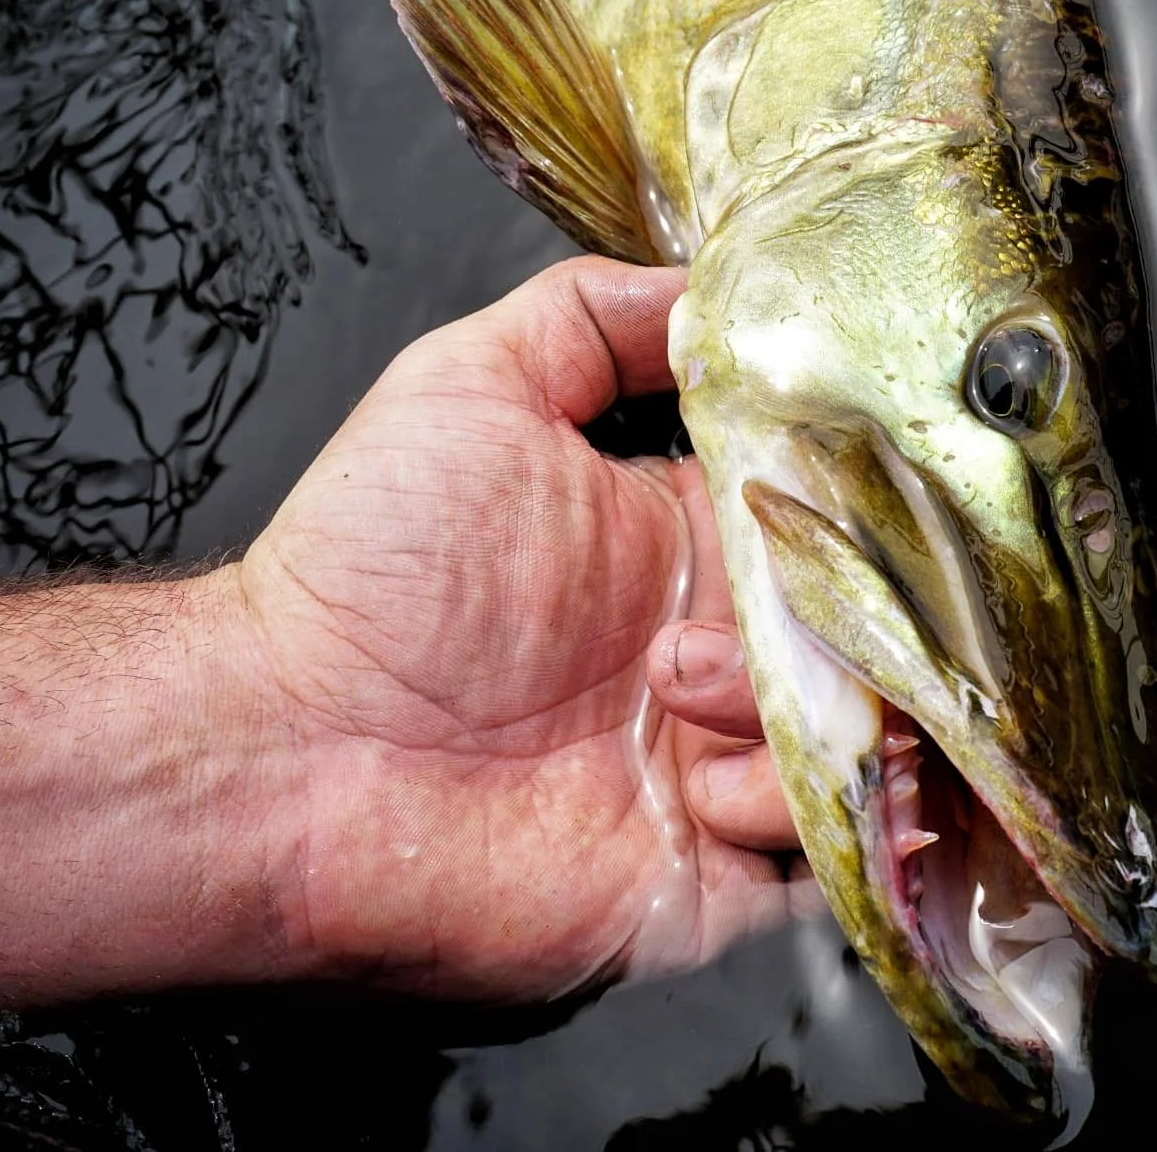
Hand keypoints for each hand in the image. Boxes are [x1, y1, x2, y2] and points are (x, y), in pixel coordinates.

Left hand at [231, 256, 809, 999]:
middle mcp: (720, 657)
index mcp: (688, 547)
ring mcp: (719, 766)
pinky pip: (822, 857)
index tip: (844, 498)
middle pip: (870, 635)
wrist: (286, 747)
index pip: (835, 523)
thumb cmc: (369, 572)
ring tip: (676, 700)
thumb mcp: (469, 385)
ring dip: (795, 719)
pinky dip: (784, 813)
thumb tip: (705, 279)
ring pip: (865, 742)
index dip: (853, 510)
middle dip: (837, 621)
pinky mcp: (709, 876)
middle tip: (718, 613)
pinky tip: (691, 789)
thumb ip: (592, 319)